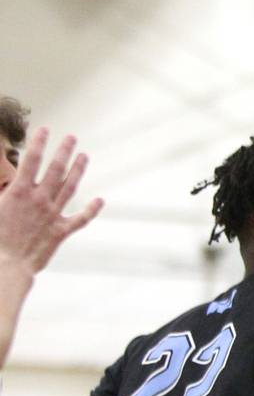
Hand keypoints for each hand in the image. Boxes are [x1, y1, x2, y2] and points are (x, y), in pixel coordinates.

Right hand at [0, 129, 102, 275]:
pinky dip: (91, 209)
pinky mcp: (61, 231)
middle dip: (63, 151)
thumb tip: (5, 180)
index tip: (45, 129)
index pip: (30, 161)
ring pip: (69, 187)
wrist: (6, 266)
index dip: (38, 143)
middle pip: (55, 169)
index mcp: (18, 193)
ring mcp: (52, 215)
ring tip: (84, 156)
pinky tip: (100, 200)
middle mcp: (39, 200)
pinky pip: (80, 219)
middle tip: (72, 137)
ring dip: (78, 170)